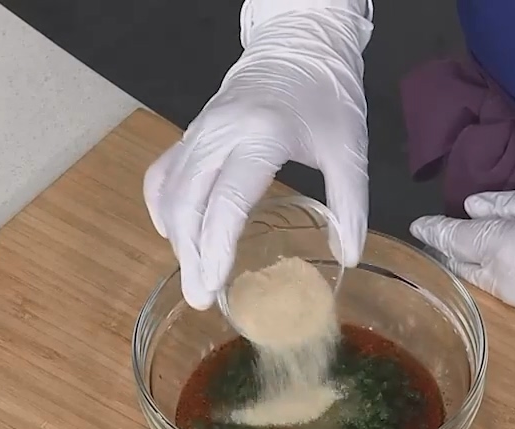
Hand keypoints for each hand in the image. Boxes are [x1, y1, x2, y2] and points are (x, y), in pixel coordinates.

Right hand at [143, 0, 372, 309]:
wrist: (299, 46)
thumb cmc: (326, 96)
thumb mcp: (350, 151)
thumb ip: (351, 206)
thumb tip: (349, 256)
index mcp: (261, 136)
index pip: (226, 203)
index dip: (215, 249)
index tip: (213, 285)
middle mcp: (221, 134)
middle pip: (188, 204)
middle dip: (189, 256)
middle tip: (200, 297)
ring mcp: (200, 132)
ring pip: (170, 192)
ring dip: (176, 238)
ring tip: (192, 276)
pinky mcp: (192, 133)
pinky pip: (163, 174)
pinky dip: (163, 208)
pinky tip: (176, 235)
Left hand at [409, 186, 514, 346]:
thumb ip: (510, 206)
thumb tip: (472, 206)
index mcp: (502, 250)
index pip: (456, 240)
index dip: (435, 231)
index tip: (419, 226)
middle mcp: (506, 288)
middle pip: (466, 273)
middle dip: (450, 258)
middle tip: (439, 247)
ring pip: (490, 295)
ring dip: (477, 281)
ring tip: (467, 269)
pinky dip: (509, 299)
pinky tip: (512, 292)